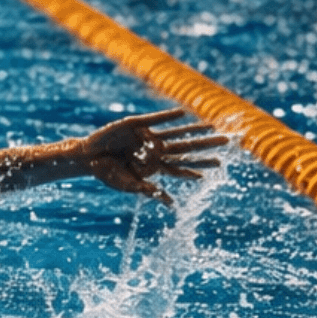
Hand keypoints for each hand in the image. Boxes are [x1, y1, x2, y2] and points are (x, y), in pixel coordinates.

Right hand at [75, 108, 225, 205]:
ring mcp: (147, 136)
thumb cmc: (108, 174)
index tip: (219, 165)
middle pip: (187, 147)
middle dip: (207, 144)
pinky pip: (156, 119)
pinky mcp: (136, 124)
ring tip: (212, 125)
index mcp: (156, 165)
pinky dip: (168, 117)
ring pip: (176, 132)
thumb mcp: (130, 186)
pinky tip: (183, 113)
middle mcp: (156, 150)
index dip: (200, 164)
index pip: (183, 165)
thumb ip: (151, 191)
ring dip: (194, 129)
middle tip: (228, 141)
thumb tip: (171, 204)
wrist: (88, 158)